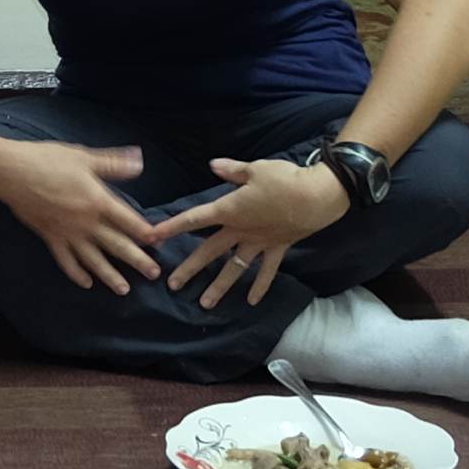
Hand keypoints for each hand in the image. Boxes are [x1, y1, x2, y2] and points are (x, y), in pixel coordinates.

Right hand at [0, 137, 164, 292]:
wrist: (11, 173)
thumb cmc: (47, 160)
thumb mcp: (84, 157)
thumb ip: (113, 163)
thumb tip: (139, 162)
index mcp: (97, 200)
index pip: (128, 220)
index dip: (145, 232)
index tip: (159, 243)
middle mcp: (86, 222)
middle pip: (116, 245)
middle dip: (137, 260)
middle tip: (154, 275)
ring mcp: (67, 233)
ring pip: (93, 260)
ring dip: (110, 275)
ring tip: (124, 290)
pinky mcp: (50, 238)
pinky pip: (66, 261)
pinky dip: (76, 274)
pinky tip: (87, 283)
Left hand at [160, 155, 354, 309]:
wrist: (317, 196)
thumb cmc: (284, 179)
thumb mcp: (255, 169)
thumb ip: (232, 171)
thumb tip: (213, 165)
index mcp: (230, 210)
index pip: (194, 219)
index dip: (171, 226)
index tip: (151, 237)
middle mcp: (240, 230)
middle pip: (210, 251)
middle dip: (190, 268)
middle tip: (173, 285)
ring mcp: (259, 243)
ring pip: (234, 268)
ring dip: (220, 286)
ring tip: (205, 304)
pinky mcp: (277, 248)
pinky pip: (267, 271)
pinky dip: (260, 285)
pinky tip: (252, 301)